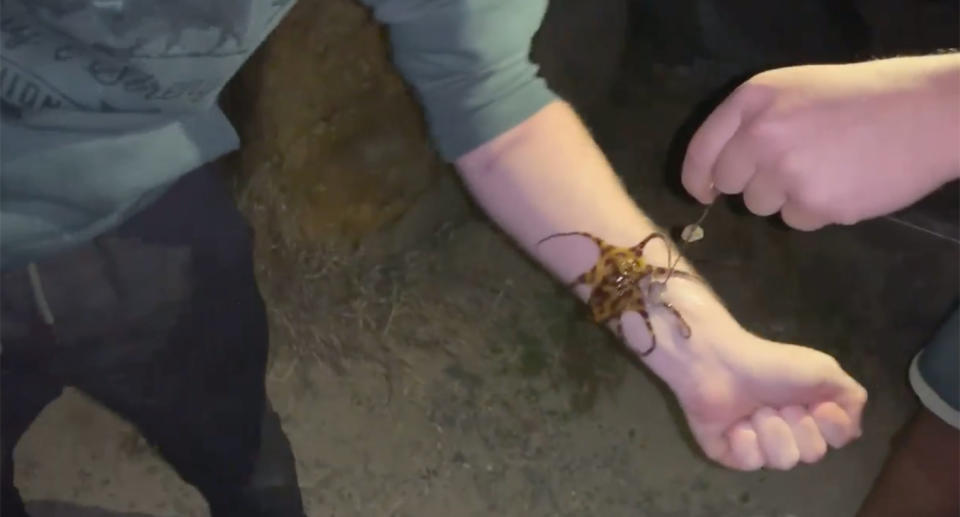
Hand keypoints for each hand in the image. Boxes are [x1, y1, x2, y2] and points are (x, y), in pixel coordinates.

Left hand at [621, 279, 867, 469]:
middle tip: (780, 402)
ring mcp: (760, 445)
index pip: (840, 440)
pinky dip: (746, 439)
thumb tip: (853, 430)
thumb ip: (852, 397)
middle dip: (799, 424)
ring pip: (784, 461)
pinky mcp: (731, 454)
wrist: (718, 361)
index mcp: (812, 413)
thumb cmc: (770, 362)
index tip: (820, 404)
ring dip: (772, 429)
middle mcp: (789, 432)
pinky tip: (736, 422)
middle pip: (813, 454)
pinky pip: (751, 462)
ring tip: (755, 409)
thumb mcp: (825, 369)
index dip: (832, 425)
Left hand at [681, 55, 959, 229]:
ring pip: (761, 205)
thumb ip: (752, 123)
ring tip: (827, 168)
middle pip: (729, 183)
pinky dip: (815, 211)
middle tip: (790, 169)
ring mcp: (785, 171)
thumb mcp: (796, 91)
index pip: (700, 150)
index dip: (696, 177)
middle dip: (751, 184)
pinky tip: (843, 184)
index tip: (701, 192)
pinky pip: (795, 220)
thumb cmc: (862, 98)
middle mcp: (760, 135)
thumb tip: (718, 172)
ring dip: (786, 196)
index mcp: (753, 100)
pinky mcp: (813, 203)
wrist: (927, 114)